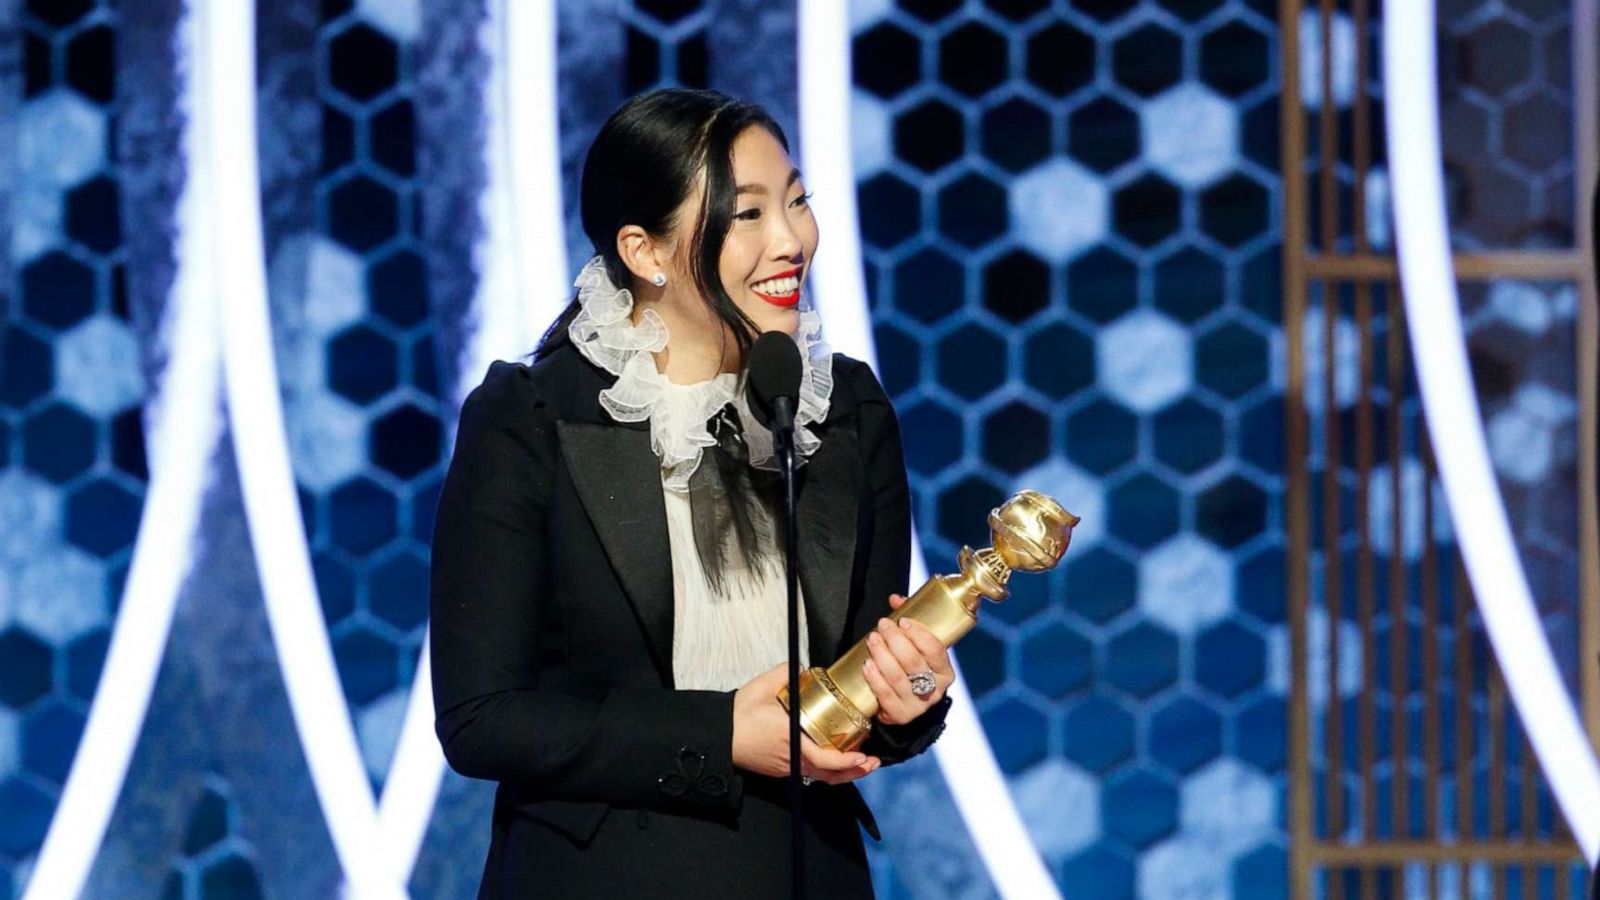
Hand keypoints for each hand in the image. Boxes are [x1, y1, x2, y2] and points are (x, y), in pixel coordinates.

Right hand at [731, 662, 880, 784]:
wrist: (719, 735)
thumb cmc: (739, 713)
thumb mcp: (762, 686)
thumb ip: (786, 674)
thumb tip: (806, 670)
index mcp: (790, 738)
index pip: (823, 758)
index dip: (845, 761)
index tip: (862, 756)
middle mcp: (791, 758)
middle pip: (829, 774)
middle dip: (854, 771)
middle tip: (872, 762)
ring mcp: (787, 766)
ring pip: (821, 776)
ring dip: (843, 772)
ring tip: (861, 763)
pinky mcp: (782, 768)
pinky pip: (810, 773)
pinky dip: (827, 770)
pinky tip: (836, 760)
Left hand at [861, 594, 952, 725]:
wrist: (901, 701)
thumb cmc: (910, 667)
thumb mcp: (915, 645)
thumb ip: (909, 621)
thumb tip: (895, 599)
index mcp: (945, 671)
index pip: (936, 650)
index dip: (919, 634)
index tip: (903, 620)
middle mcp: (935, 690)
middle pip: (914, 662)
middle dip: (896, 640)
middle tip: (882, 625)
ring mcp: (918, 705)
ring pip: (899, 678)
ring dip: (883, 655)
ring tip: (872, 639)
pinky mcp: (900, 715)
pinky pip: (886, 696)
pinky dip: (875, 679)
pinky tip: (867, 664)